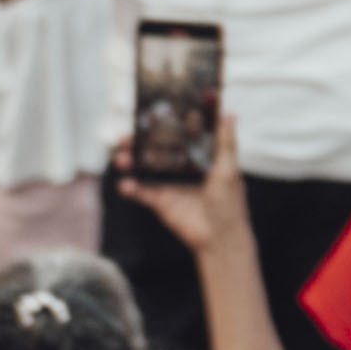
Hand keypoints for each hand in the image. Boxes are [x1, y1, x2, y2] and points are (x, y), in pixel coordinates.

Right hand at [112, 112, 253, 275]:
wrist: (219, 236)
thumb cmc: (229, 202)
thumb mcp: (229, 168)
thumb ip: (226, 142)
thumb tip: (229, 113)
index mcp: (197, 158)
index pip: (177, 137)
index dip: (164, 127)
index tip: (150, 114)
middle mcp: (180, 169)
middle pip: (155, 151)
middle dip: (139, 143)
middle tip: (126, 136)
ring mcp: (168, 184)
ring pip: (143, 169)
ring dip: (129, 162)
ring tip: (121, 157)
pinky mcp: (159, 201)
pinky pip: (140, 192)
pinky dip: (131, 188)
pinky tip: (125, 184)